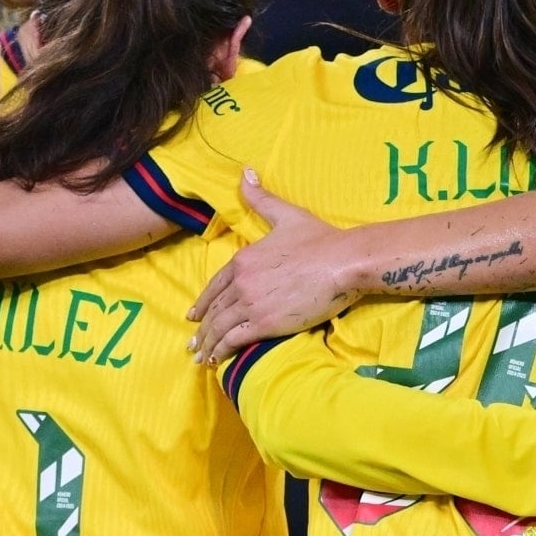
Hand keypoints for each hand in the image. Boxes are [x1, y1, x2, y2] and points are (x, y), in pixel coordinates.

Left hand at [195, 171, 363, 359]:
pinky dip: (222, 352)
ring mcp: (251, 304)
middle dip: (202, 329)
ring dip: (207, 344)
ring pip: (220, 328)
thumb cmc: (320, 239)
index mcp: (243, 259)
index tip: (194, 315)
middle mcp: (241, 282)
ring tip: (201, 358)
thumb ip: (261, 198)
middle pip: (214, 310)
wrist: (343, 262)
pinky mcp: (265, 323)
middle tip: (193, 343)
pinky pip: (234, 340)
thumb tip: (245, 173)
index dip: (203, 302)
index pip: (215, 285)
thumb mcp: (286, 215)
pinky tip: (216, 362)